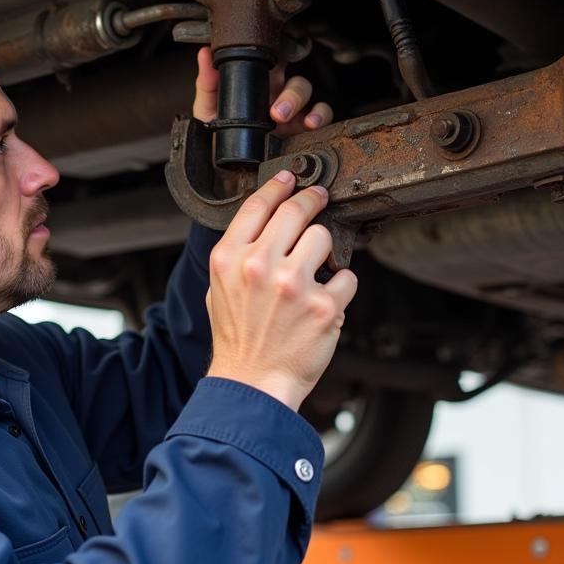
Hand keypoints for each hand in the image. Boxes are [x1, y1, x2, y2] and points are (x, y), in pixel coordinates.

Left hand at [192, 46, 332, 136]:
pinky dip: (320, 116)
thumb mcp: (208, 108)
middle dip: (291, 95)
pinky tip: (311, 125)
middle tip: (277, 113)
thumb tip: (204, 55)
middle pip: (296, 82)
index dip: (281, 58)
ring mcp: (295, 111)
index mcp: (260, 85)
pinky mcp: (304, 128)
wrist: (225, 167)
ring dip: (303, 104)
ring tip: (295, 120)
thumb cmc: (219, 134)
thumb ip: (207, 83)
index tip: (276, 64)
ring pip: (309, 95)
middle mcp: (280, 95)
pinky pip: (322, 115)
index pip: (276, 63)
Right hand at [205, 170, 358, 410]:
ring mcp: (294, 285)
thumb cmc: (237, 338)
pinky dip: (341, 285)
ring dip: (324, 250)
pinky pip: (346, 276)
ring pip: (324, 238)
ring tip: (316, 269)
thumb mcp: (218, 288)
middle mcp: (260, 266)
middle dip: (312, 199)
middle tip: (320, 198)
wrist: (252, 384)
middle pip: (296, 211)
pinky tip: (327, 298)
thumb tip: (265, 221)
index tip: (291, 179)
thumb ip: (239, 253)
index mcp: (230, 259)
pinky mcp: (324, 307)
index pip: (258, 205)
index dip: (279, 186)